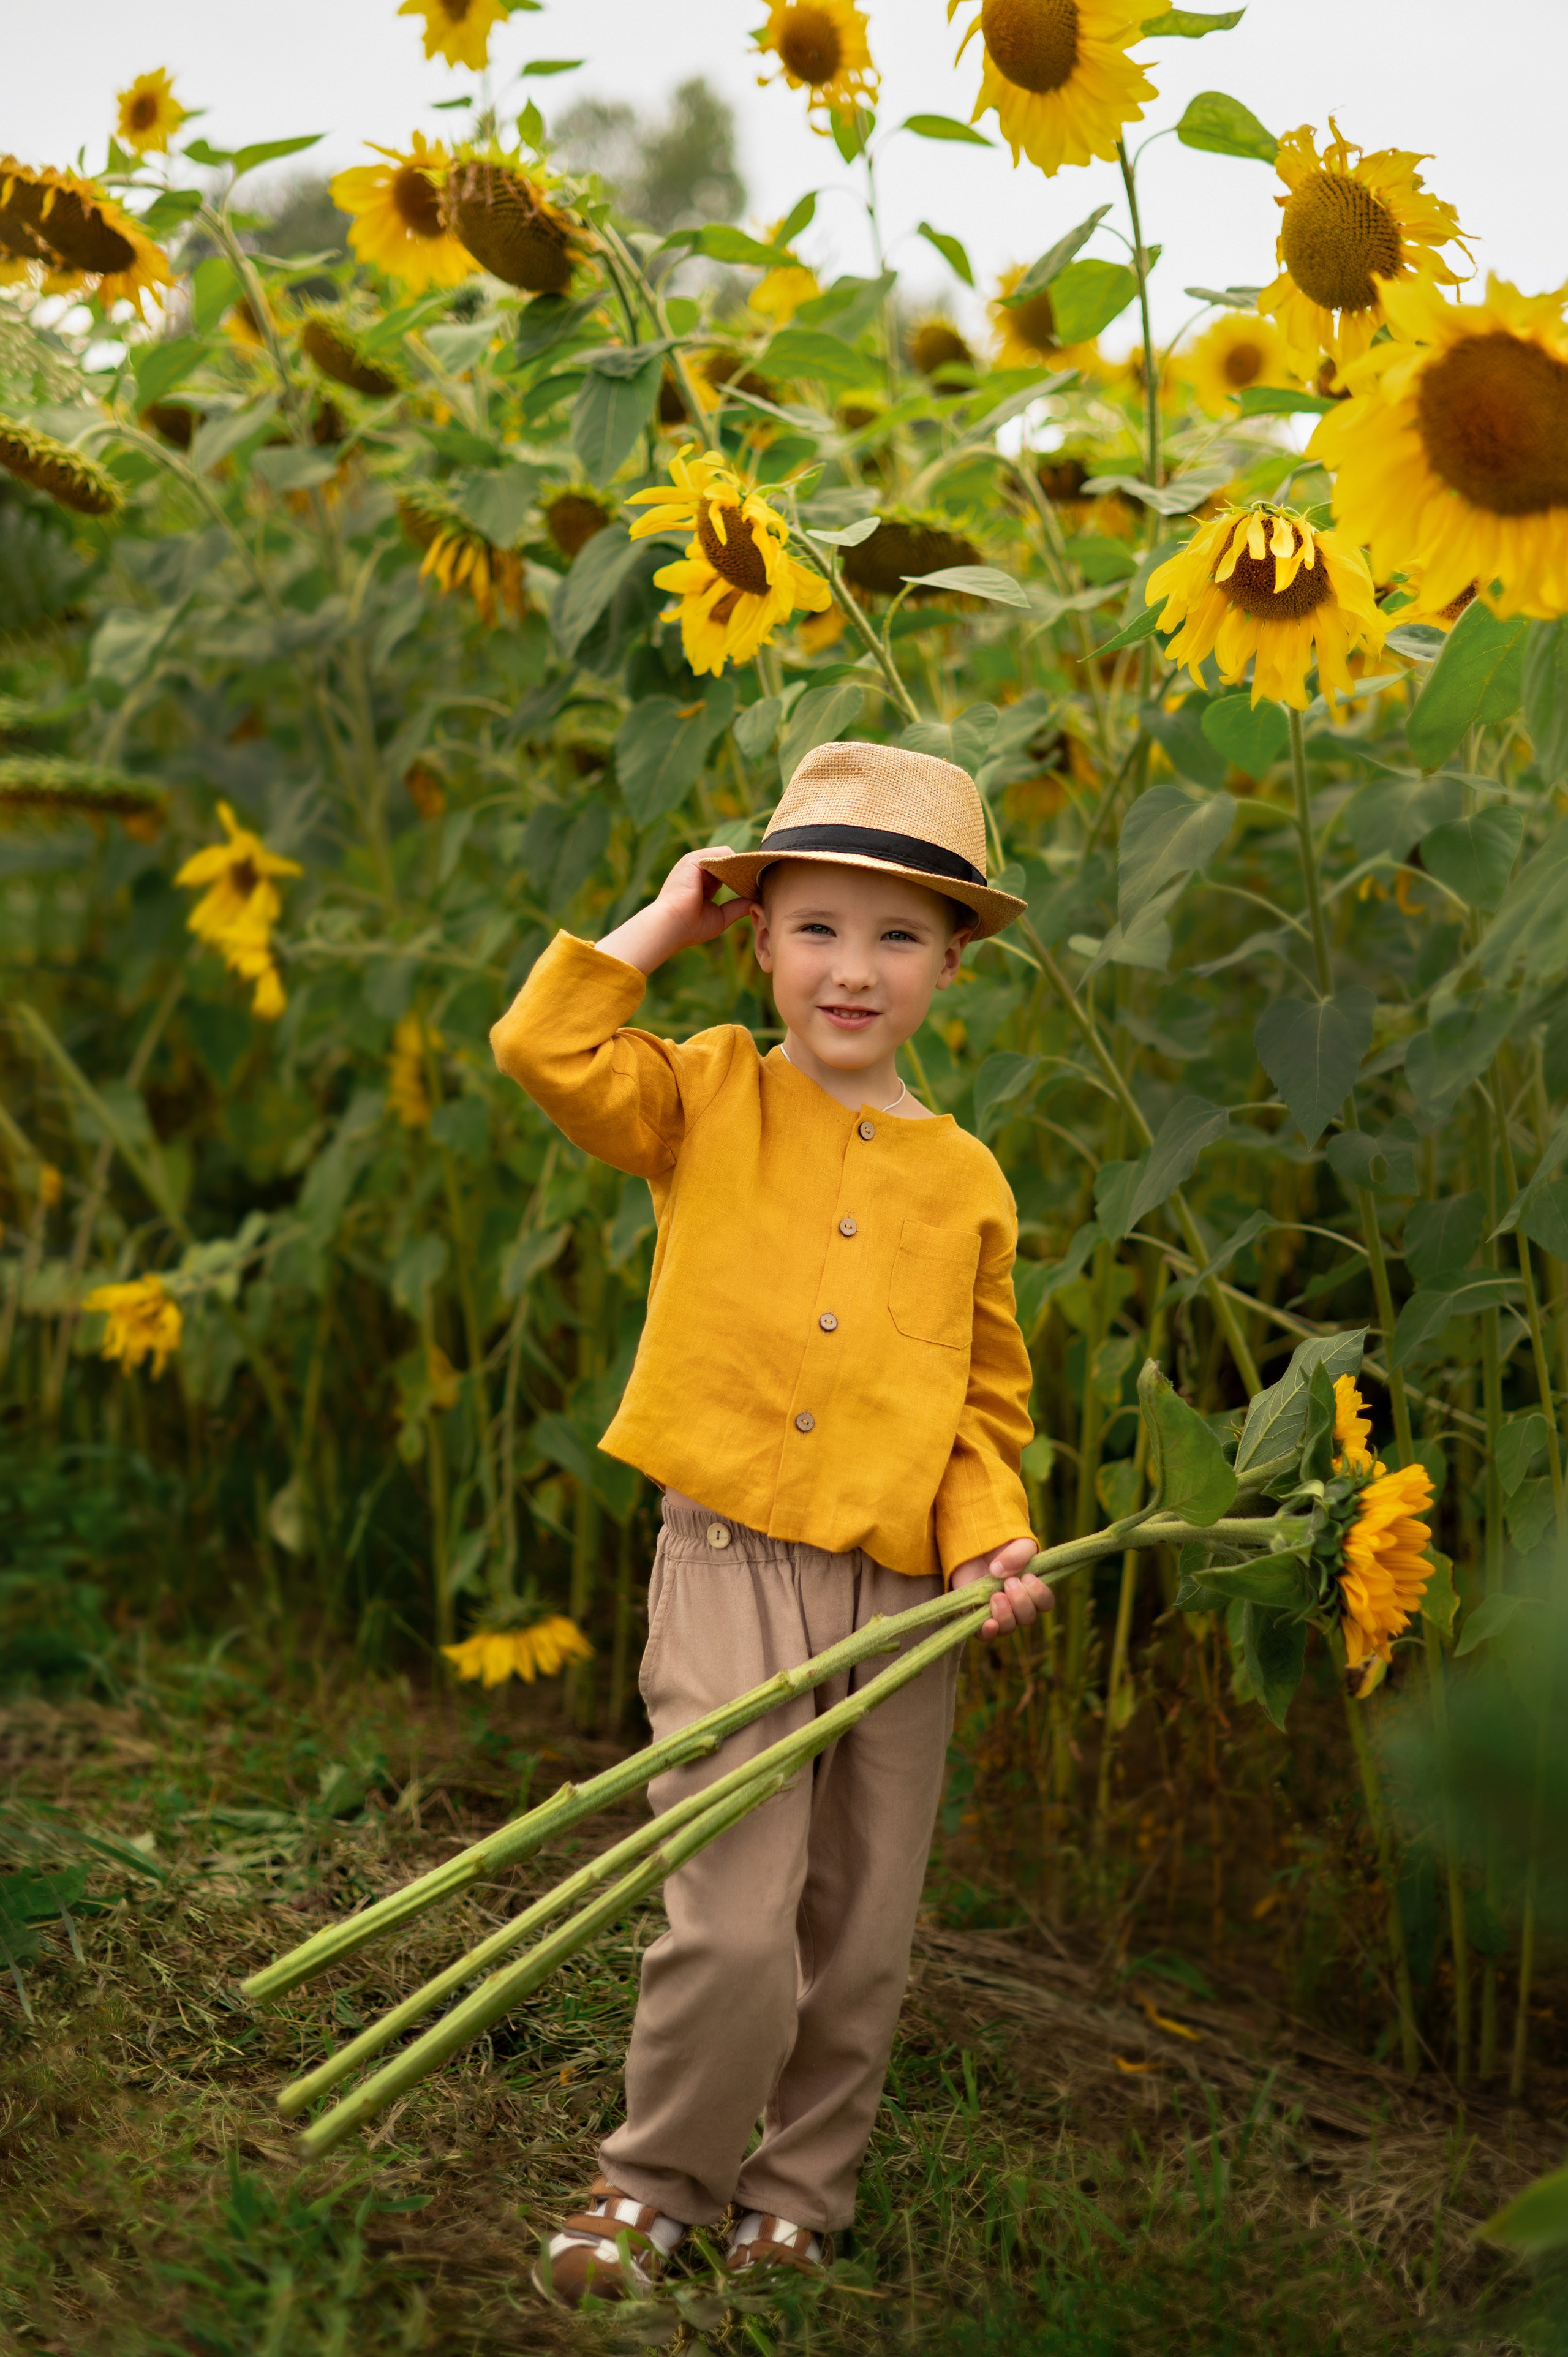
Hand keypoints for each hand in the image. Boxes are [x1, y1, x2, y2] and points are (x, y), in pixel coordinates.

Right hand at [597, 849, 754, 975]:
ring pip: (727, 856)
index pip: (726, 873)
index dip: (742, 878)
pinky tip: (745, 875)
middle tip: (764, 880)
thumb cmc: (691, 927)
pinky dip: (735, 862)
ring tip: (757, 877)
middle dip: (744, 871)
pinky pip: (722, 854)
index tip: (758, 886)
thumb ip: (736, 908)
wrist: (670, 926)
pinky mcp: (694, 860)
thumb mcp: (720, 917)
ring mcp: (695, 863)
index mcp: (702, 883)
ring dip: (742, 866)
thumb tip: (755, 903)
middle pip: (728, 863)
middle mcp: (697, 870)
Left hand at [950, 1537, 1051, 1640]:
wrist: (975, 1546)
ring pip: (1009, 1627)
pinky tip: (989, 1623)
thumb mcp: (1016, 1543)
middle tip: (1009, 1582)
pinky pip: (985, 1635)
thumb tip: (999, 1572)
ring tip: (997, 1595)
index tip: (1028, 1577)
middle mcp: (1017, 1606)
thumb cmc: (1002, 1546)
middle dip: (1020, 1600)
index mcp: (1032, 1590)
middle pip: (1028, 1617)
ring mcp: (997, 1613)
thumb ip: (1017, 1555)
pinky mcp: (976, 1616)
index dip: (1040, 1594)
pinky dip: (989, 1632)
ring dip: (1006, 1613)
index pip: (1045, 1603)